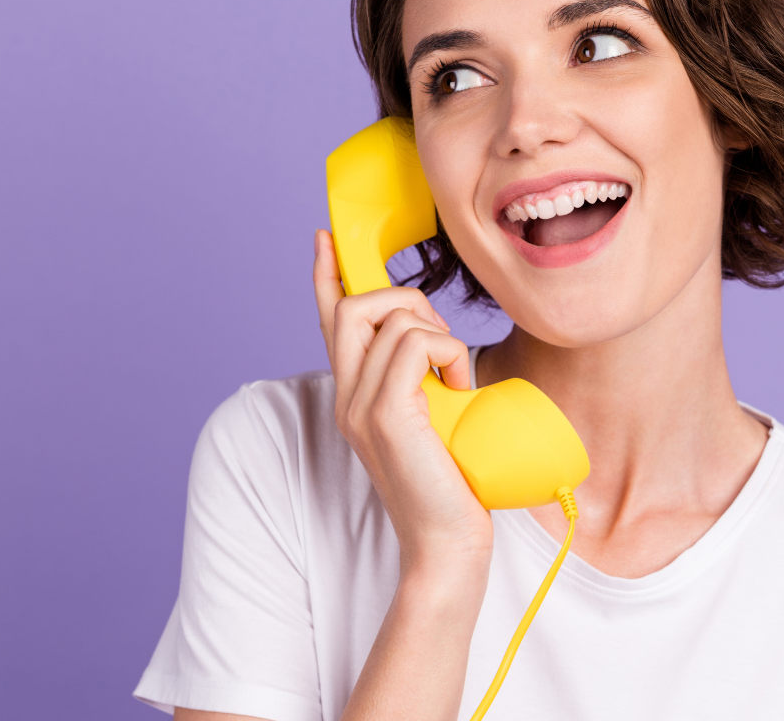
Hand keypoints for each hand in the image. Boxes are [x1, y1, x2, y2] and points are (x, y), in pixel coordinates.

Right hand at [313, 230, 491, 573]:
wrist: (447, 546)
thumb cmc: (452, 486)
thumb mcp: (433, 420)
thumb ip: (422, 382)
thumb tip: (441, 343)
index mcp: (354, 395)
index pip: (329, 322)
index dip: (326, 276)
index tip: (325, 238)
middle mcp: (347, 397)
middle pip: (354, 306)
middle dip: (405, 300)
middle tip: (443, 343)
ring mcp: (361, 406)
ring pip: (393, 319)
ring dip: (439, 334)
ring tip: (456, 380)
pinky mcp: (387, 414)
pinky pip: (414, 344)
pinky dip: (448, 353)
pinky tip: (458, 388)